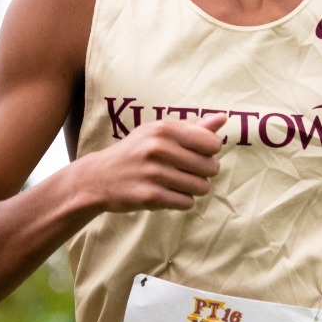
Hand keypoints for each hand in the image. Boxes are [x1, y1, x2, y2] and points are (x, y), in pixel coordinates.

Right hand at [78, 114, 225, 212]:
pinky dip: (181, 201)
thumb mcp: (158, 132)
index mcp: (164, 129)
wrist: (98, 177)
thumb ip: (193, 127)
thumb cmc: (135, 152)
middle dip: (203, 173)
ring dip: (192, 189)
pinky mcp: (150, 196)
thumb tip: (223, 118)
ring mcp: (154, 173)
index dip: (209, 152)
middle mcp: (159, 148)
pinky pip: (186, 203)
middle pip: (211, 167)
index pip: (212, 144)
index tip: (195, 154)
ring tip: (175, 183)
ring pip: (201, 188)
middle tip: (184, 171)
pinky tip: (166, 194)